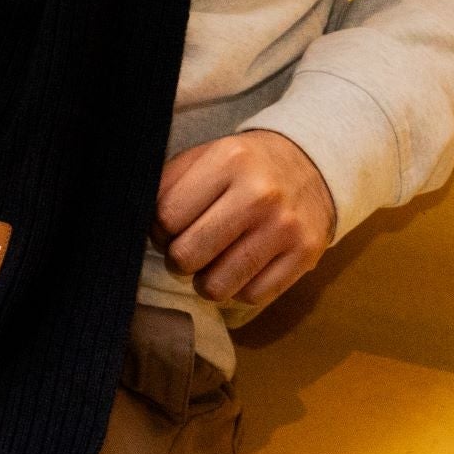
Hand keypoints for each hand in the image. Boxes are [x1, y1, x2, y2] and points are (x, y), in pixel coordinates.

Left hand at [153, 129, 336, 307]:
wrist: (312, 165)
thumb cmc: (245, 167)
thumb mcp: (207, 157)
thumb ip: (169, 185)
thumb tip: (140, 229)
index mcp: (229, 161)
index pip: (167, 216)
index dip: (158, 230)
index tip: (168, 229)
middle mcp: (259, 194)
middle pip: (187, 256)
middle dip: (178, 260)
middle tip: (187, 249)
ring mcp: (284, 228)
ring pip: (216, 287)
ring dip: (205, 281)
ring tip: (213, 262)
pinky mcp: (304, 256)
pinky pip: (250, 297)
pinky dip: (238, 288)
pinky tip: (241, 266)